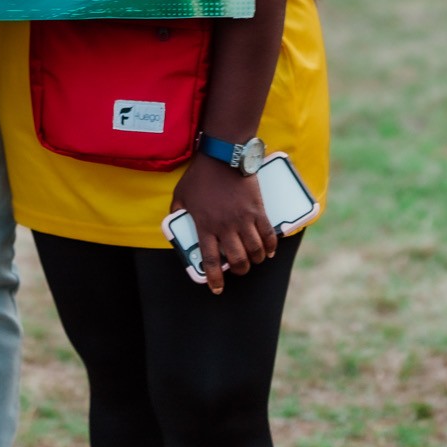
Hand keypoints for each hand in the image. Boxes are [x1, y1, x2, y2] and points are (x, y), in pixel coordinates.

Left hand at [171, 154, 276, 294]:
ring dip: (256, 260)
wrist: (223, 156)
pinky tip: (269, 250)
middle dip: (240, 270)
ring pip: (255, 251)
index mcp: (205, 227)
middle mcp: (225, 227)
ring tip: (255, 259)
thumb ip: (177, 211)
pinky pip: (268, 235)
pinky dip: (271, 246)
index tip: (216, 289)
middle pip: (237, 260)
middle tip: (239, 269)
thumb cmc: (200, 175)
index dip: (214, 279)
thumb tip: (175, 221)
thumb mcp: (180, 194)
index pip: (210, 261)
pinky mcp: (258, 210)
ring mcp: (243, 220)